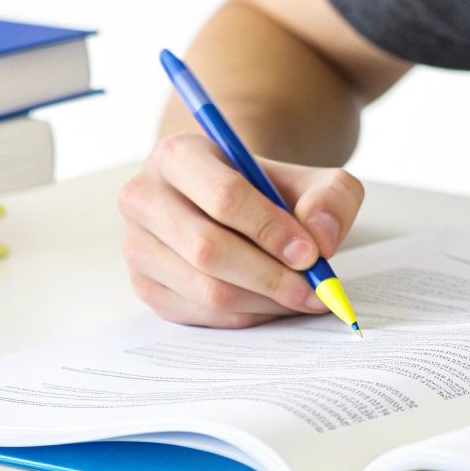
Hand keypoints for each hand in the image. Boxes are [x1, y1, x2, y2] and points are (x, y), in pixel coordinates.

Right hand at [116, 132, 365, 328]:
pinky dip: (246, 315)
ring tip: (301, 296)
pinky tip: (272, 303)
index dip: (271, 230)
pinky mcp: (145, 286)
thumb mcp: (311, 180)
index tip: (311, 253)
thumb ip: (331, 198)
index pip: (223, 196)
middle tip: (315, 288)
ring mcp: (137, 246)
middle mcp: (144, 198)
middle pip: (208, 249)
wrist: (230, 206)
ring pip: (205, 288)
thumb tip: (321, 238)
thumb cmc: (268, 192)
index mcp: (179, 155)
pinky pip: (200, 314)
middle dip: (270, 275)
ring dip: (263, 300)